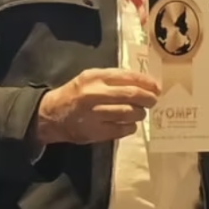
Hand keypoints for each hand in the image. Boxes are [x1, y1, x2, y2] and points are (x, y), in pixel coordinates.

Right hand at [35, 68, 159, 144]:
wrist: (52, 115)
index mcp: (94, 77)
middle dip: (147, 98)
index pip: (127, 76)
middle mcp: (94, 94)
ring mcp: (95, 114)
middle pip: (131, 95)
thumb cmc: (75, 94)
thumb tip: (142, 84)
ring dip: (140, 113)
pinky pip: (122, 129)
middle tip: (153, 101)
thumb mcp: (90, 79)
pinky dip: (131, 127)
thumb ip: (112, 79)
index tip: (156, 87)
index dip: (145, 82)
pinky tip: (129, 124)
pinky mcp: (96, 132)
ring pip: (129, 113)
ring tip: (140, 113)